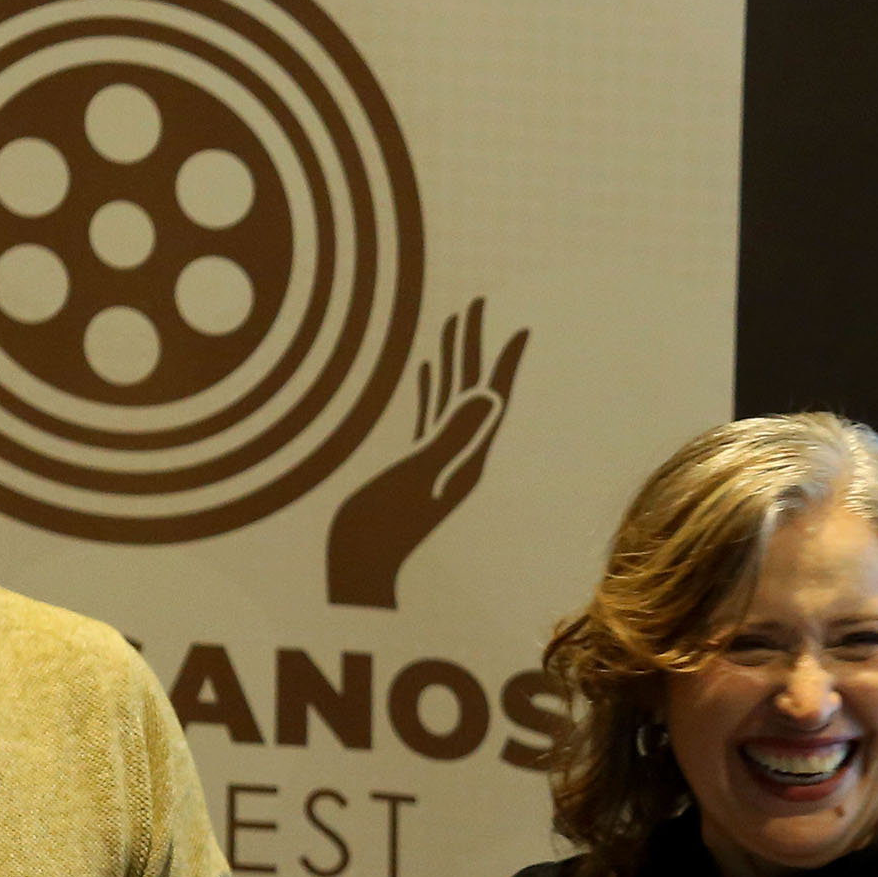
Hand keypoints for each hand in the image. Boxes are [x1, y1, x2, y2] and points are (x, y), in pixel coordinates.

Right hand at [325, 298, 524, 608]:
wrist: (356, 572)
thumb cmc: (382, 531)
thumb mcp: (418, 477)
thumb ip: (452, 436)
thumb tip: (491, 395)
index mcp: (463, 455)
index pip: (489, 399)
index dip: (504, 362)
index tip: (521, 327)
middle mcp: (456, 455)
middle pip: (471, 389)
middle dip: (475, 346)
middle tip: (480, 304)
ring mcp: (435, 461)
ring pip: (448, 398)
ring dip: (454, 361)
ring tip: (457, 325)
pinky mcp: (413, 467)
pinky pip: (428, 416)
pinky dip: (431, 389)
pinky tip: (429, 373)